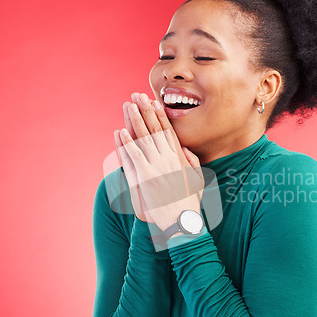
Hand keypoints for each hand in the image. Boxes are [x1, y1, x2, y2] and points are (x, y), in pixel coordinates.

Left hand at [114, 92, 203, 231]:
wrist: (183, 220)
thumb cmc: (189, 203)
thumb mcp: (197, 179)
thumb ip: (192, 162)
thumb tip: (186, 148)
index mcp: (180, 158)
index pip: (168, 131)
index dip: (160, 116)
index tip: (155, 102)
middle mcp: (168, 158)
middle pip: (155, 129)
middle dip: (146, 111)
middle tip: (138, 95)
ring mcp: (157, 166)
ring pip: (143, 138)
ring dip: (134, 120)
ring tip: (127, 106)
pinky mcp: (146, 176)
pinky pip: (134, 156)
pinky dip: (126, 143)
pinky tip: (119, 132)